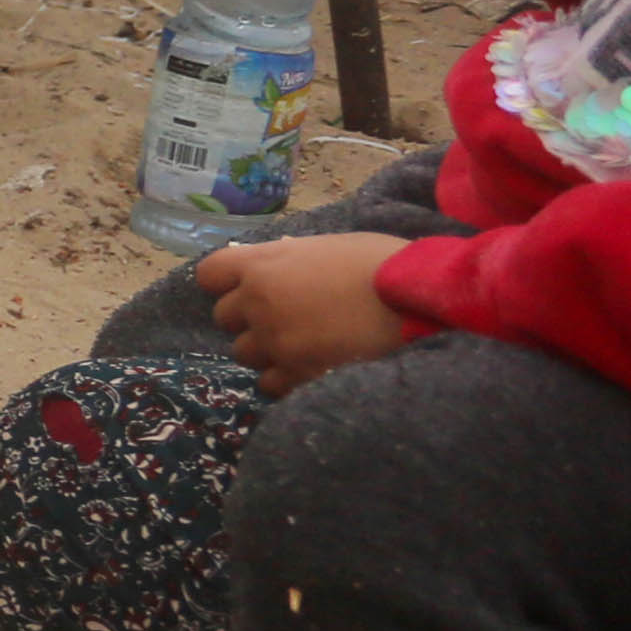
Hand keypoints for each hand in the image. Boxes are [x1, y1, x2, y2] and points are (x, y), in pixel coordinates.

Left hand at [186, 230, 412, 393]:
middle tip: (286, 317)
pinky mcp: (295, 376)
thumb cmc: (384, 264)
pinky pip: (270, 384)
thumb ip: (292, 260)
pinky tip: (313, 367)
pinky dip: (286, 378)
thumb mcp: (330, 247)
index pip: (210, 274)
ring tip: (305, 345)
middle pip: (225, 318)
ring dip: (267, 351)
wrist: (420, 301)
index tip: (247, 286)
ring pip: (245, 354)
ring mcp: (274, 342)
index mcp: (263, 264)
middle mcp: (258, 303)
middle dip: (250, 318)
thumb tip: (278, 267)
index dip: (227, 282)